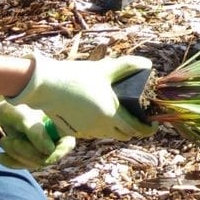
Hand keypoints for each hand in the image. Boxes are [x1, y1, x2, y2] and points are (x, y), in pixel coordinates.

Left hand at [0, 95, 75, 170]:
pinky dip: (11, 162)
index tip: (44, 154)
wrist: (7, 109)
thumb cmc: (17, 108)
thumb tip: (49, 150)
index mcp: (62, 126)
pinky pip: (25, 165)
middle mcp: (56, 139)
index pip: (66, 145)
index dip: (56, 153)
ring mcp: (45, 149)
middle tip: (5, 140)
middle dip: (26, 152)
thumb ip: (36, 132)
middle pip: (47, 157)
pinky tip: (0, 156)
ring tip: (3, 140)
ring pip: (34, 163)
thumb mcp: (24, 117)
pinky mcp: (33, 156)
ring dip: (16, 154)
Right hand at [12, 54, 156, 140]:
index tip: (153, 123)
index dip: (148, 129)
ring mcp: (86, 131)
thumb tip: (148, 64)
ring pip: (109, 135)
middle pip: (124, 135)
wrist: (46, 85)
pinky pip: (94, 133)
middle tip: (138, 116)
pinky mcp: (75, 131)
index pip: (136, 129)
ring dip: (117, 128)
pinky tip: (99, 113)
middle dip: (134, 128)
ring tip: (120, 114)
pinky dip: (101, 127)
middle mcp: (100, 127)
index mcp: (111, 114)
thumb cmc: (76, 76)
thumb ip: (128, 66)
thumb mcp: (105, 69)